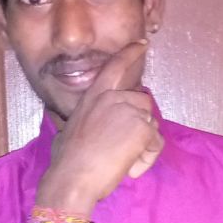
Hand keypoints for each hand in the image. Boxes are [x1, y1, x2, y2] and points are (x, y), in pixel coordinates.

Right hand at [37, 40, 163, 212]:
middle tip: (122, 151)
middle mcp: (112, 97)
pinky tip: (129, 168)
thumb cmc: (66, 162)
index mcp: (94, 96)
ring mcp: (129, 110)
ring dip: (143, 146)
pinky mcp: (142, 128)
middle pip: (143, 104)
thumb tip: (73, 132)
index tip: (142, 44)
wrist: (72, 178)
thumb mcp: (68, 131)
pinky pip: (156, 143)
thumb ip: (84, 122)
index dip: (130, 53)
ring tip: (122, 162)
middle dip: (140, 127)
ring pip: (151, 124)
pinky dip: (147, 159)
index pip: (114, 67)